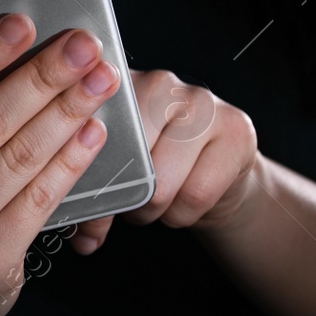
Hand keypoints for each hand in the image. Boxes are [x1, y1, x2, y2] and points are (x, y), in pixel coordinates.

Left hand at [66, 70, 260, 253]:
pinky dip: (183, 214)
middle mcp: (158, 82)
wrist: (216, 173)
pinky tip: (182, 203)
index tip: (87, 197)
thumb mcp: (114, 167)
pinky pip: (196, 193)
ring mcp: (202, 101)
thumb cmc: (153, 168)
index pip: (90, 130)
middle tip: (128, 205)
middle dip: (125, 196)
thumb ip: (89, 186)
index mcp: (115, 85)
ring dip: (154, 211)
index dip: (85, 171)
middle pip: (128, 157)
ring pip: (162, 182)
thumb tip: (79, 233)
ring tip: (154, 204)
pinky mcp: (236, 129)